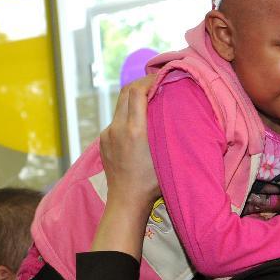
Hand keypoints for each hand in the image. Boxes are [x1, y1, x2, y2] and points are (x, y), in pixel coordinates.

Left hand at [100, 76, 160, 207]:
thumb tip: (176, 108)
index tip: (161, 78)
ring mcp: (107, 134)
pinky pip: (115, 120)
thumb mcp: (166, 155)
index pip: (136, 91)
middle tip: (157, 84)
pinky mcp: (103, 141)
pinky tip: (138, 123)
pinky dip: (127, 115)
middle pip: (125, 92)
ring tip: (149, 102)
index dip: (149, 80)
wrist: (126, 201)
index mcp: (134, 131)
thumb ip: (168, 130)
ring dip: (133, 99)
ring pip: (119, 106)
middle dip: (141, 84)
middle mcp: (117, 129)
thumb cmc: (152, 183)